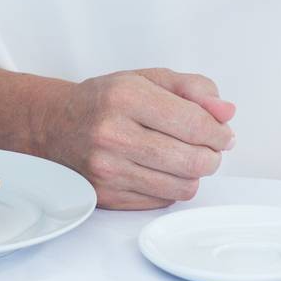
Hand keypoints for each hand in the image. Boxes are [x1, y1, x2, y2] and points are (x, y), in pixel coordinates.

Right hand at [38, 68, 236, 210]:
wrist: (54, 125)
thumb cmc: (105, 100)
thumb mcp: (147, 79)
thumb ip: (193, 89)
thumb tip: (226, 112)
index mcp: (125, 97)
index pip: (194, 123)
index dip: (219, 131)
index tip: (222, 133)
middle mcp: (113, 134)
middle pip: (193, 160)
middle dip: (212, 155)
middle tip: (208, 147)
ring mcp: (108, 170)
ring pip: (183, 186)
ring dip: (193, 173)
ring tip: (184, 157)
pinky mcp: (107, 197)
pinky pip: (163, 201)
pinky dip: (171, 187)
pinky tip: (159, 170)